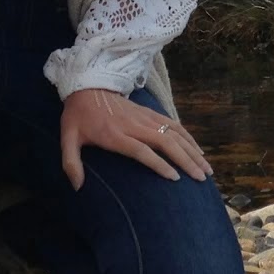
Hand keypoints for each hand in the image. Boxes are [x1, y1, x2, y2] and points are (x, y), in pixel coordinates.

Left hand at [60, 88, 212, 188]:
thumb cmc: (78, 116)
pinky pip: (174, 125)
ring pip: (175, 134)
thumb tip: (77, 187)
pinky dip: (189, 138)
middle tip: (200, 178)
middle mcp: (135, 126)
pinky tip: (199, 151)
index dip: (159, 164)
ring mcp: (145, 118)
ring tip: (206, 168)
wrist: (87, 86)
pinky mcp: (150, 113)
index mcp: (115, 135)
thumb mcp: (67, 138)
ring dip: (192, 151)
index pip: (142, 151)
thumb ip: (70, 163)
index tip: (175, 178)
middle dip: (186, 160)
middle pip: (166, 143)